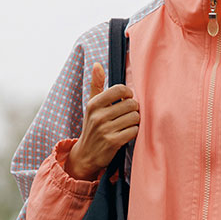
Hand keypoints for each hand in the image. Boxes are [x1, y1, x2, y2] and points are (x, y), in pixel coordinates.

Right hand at [66, 62, 140, 179]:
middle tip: (128, 114)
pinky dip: (134, 132)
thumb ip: (96, 85)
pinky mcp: (113, 142)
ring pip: (134, 117)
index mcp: (94, 104)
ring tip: (127, 124)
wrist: (86, 154)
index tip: (126, 99)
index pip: (120, 89)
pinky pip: (134, 131)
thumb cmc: (92, 126)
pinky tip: (127, 134)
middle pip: (131, 104)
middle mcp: (98, 116)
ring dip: (135, 121)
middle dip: (133, 109)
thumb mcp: (91, 105)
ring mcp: (105, 129)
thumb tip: (97, 64)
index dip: (128, 94)